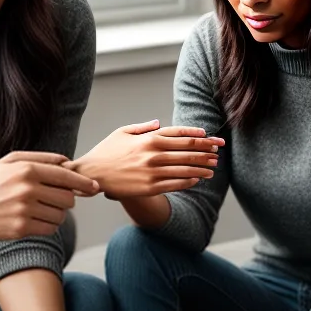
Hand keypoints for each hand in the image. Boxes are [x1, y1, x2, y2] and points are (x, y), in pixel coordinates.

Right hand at [0, 151, 98, 241]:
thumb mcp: (7, 163)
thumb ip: (38, 158)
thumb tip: (67, 160)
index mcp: (26, 169)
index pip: (66, 176)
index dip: (84, 183)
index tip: (94, 187)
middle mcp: (27, 188)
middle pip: (68, 198)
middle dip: (64, 200)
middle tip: (50, 200)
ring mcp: (25, 209)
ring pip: (61, 215)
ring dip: (54, 215)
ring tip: (36, 210)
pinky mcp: (22, 228)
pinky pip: (51, 229)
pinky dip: (47, 226)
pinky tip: (31, 221)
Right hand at [71, 121, 224, 199]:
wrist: (92, 174)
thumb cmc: (107, 152)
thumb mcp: (123, 132)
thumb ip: (143, 127)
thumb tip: (159, 123)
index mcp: (149, 139)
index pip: (180, 135)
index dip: (199, 136)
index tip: (210, 137)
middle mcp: (154, 154)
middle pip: (188, 151)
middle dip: (206, 151)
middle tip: (218, 151)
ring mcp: (153, 171)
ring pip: (185, 169)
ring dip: (202, 168)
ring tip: (213, 168)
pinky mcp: (150, 187)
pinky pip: (176, 184)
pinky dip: (189, 181)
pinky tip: (197, 180)